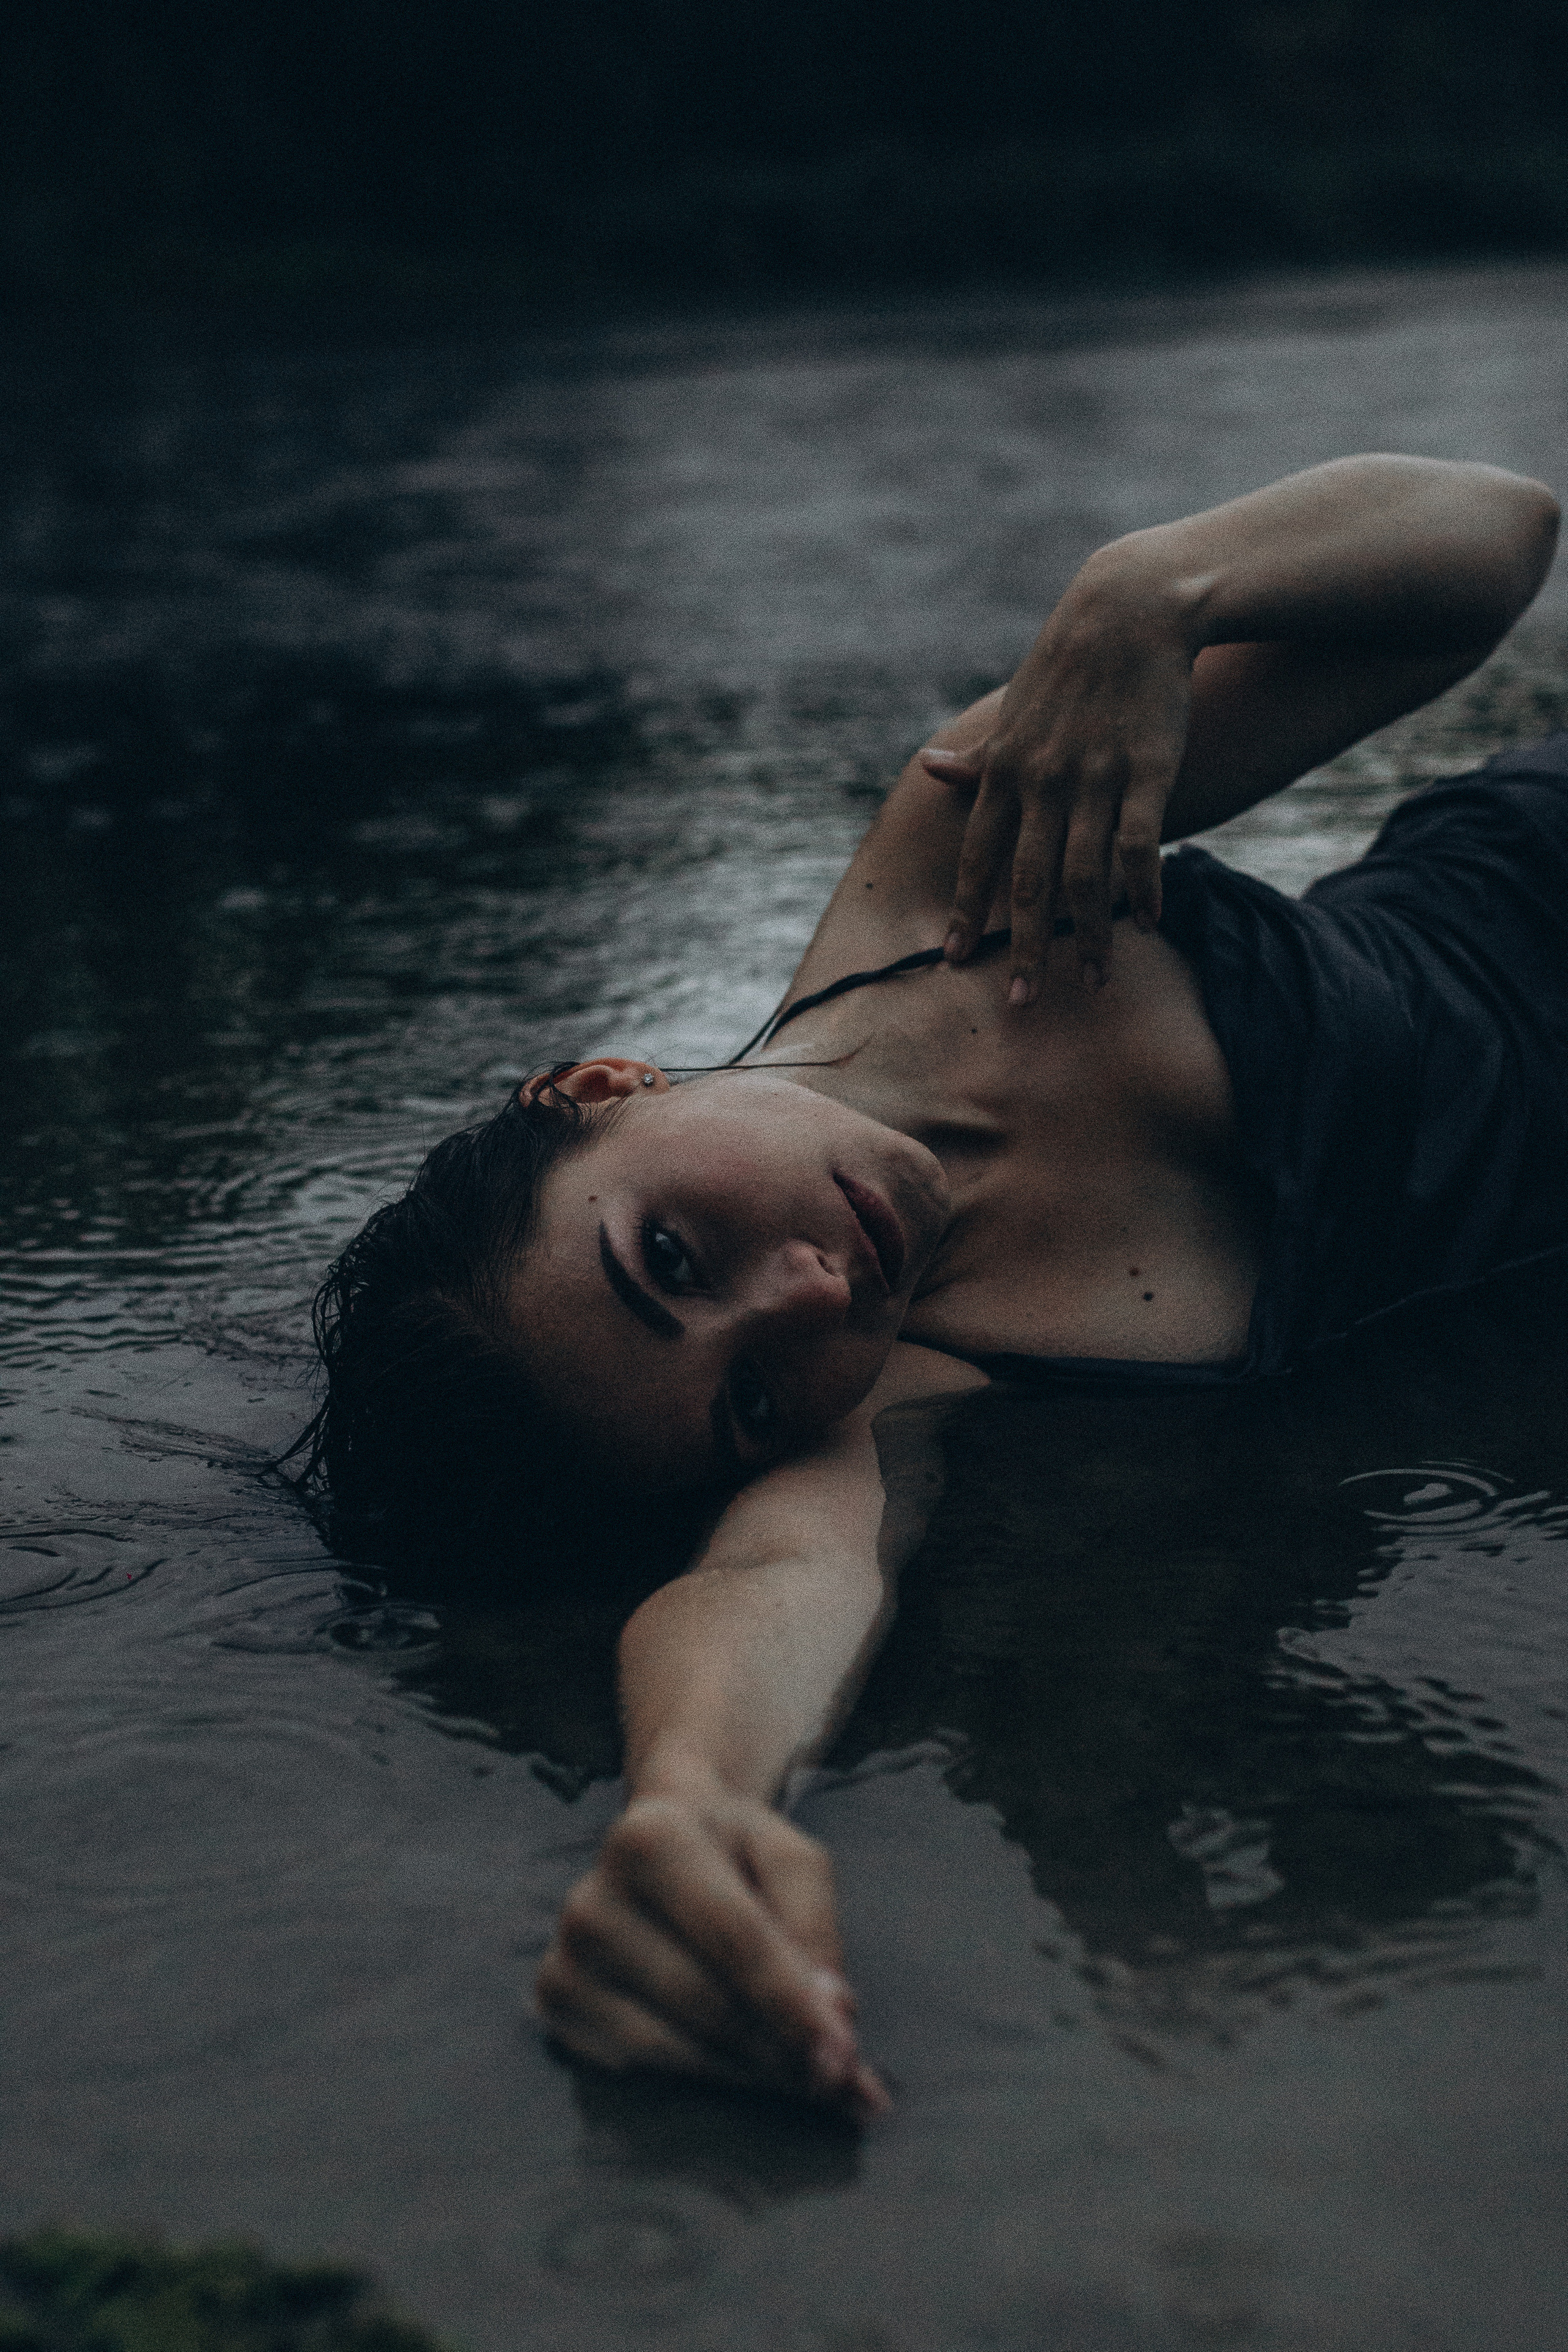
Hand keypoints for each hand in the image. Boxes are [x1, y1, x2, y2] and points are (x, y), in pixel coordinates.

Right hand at [534, 1784, 889, 2119]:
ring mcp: (565, 1955)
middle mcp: (592, 1897)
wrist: (664, 1844)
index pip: (734, 1936)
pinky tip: (743, 2071)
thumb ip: (815, 1929)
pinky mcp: (555, 2003)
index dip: (792, 2003)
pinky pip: (638, 2067)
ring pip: (673, 2048)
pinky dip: (702, 2080)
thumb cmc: (735, 1854)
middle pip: (705, 2001)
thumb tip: (830, 2019)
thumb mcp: (790, 1860)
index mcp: (652, 1837)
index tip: (844, 2060)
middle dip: (782, 2051)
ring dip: (750, 2075)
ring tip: (807, 2083)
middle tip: (845, 2086)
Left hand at [920, 569, 1194, 997]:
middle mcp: (1042, 780)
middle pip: (1026, 880)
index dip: (965, 910)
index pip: (978, 856)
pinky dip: (1142, 889)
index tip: (954, 960)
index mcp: (1005, 770)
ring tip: (1092, 982)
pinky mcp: (1146, 769)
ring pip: (1084, 875)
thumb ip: (978, 756)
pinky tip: (1147, 925)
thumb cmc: (1068, 664)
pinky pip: (1139, 844)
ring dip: (1088, 935)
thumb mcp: (1014, 710)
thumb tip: (927, 769)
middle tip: (1018, 1001)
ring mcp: (1094, 776)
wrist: (1130, 608)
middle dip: (1020, 945)